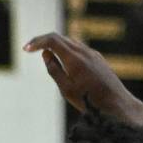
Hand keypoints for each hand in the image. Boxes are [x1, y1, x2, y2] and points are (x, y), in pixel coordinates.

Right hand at [23, 32, 142, 122]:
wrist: (116, 104)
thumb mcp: (66, 89)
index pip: (52, 40)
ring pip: (70, 42)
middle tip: (30, 48)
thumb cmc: (90, 100)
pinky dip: (66, 49)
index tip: (26, 49)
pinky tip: (62, 59)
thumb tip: (45, 53)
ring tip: (44, 52)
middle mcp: (84, 52)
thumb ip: (54, 70)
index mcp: (74, 58)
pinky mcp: (98, 59)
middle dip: (43, 41)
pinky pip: (79, 48)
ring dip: (55, 44)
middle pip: (60, 38)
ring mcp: (93, 54)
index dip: (37, 41)